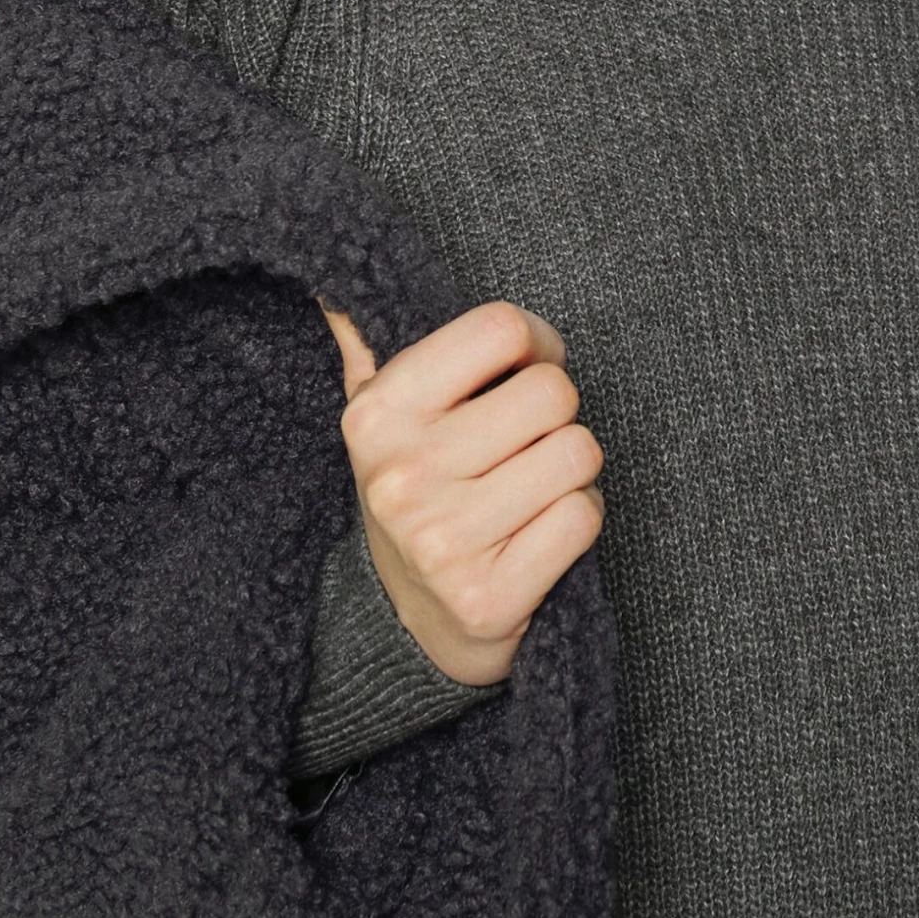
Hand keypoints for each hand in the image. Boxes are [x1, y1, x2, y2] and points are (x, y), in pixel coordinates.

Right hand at [316, 298, 605, 685]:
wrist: (412, 625)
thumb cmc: (419, 493)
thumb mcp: (381, 419)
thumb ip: (368, 348)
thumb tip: (335, 292)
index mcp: (376, 414)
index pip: (501, 327)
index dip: (535, 343)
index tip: (525, 367)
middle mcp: (401, 475)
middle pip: (552, 392)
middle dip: (556, 416)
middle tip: (525, 444)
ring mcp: (442, 541)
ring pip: (577, 453)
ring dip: (571, 472)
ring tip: (529, 490)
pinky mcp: (487, 597)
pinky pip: (583, 516)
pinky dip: (577, 520)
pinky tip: (537, 534)